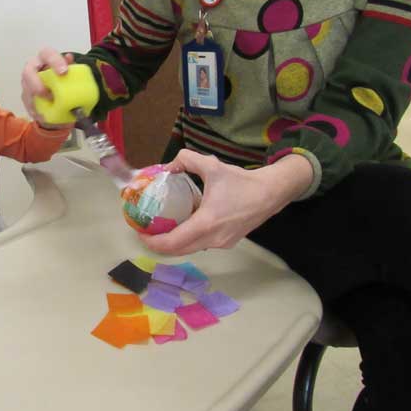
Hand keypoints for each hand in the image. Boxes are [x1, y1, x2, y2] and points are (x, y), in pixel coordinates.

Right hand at [20, 47, 74, 127]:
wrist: (57, 95)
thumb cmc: (63, 80)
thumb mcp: (70, 73)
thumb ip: (71, 67)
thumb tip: (70, 58)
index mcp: (44, 58)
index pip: (47, 54)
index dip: (54, 61)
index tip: (64, 72)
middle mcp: (32, 69)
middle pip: (28, 72)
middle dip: (36, 84)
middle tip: (48, 95)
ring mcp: (26, 83)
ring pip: (26, 91)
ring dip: (36, 101)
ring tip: (46, 112)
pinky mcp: (26, 97)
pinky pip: (28, 104)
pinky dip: (36, 111)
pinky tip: (43, 117)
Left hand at [140, 150, 311, 254]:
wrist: (271, 193)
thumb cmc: (242, 181)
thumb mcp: (212, 165)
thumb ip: (187, 160)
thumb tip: (169, 164)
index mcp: (206, 223)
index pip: (172, 242)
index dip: (152, 241)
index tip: (140, 232)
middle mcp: (213, 239)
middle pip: (178, 250)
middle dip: (158, 244)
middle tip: (145, 231)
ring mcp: (221, 244)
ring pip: (190, 249)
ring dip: (173, 243)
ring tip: (160, 228)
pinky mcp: (228, 243)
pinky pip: (201, 244)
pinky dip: (188, 239)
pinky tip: (182, 225)